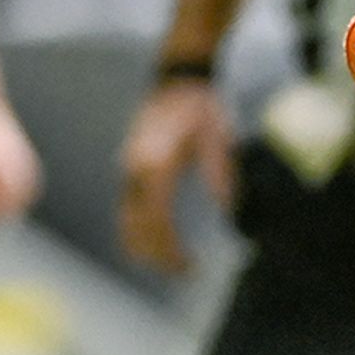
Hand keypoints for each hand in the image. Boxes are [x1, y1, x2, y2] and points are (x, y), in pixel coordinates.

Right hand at [116, 74, 231, 272]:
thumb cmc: (201, 107)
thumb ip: (220, 174)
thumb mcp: (218, 137)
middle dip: (159, 256)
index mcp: (155, 161)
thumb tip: (228, 213)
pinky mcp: (129, 171)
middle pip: (136, 227)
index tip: (189, 267)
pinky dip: (140, 233)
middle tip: (188, 274)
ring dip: (147, 248)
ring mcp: (128, 170)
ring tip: (177, 266)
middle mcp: (134, 168)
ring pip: (126, 222)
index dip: (170, 249)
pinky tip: (161, 247)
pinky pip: (128, 211)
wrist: (177, 80)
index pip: (157, 219)